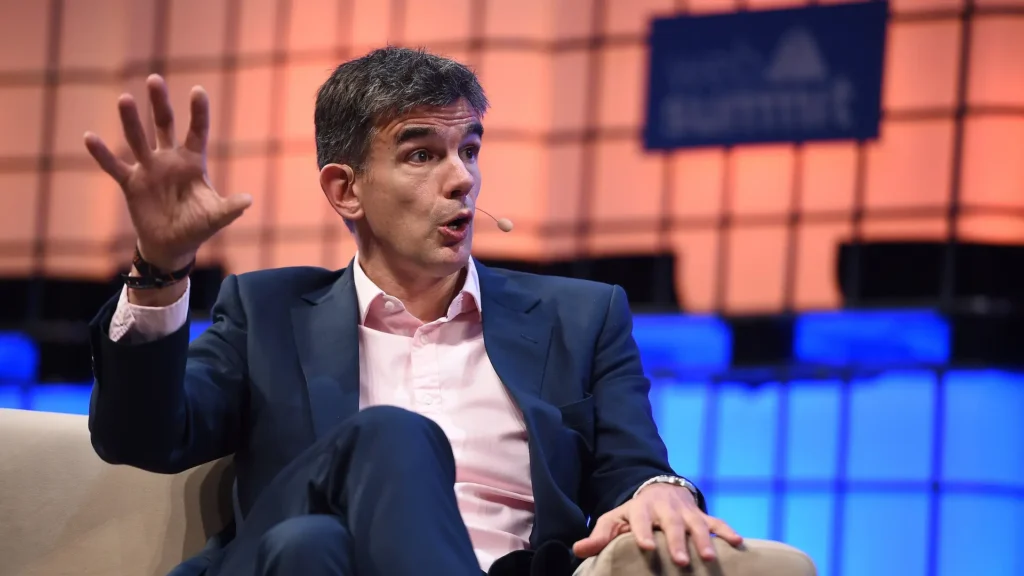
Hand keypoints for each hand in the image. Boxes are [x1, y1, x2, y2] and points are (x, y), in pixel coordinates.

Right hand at [84, 74, 251, 270]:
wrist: (172, 245)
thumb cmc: (197, 226)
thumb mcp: (215, 217)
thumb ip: (230, 208)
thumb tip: (248, 200)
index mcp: (193, 162)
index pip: (197, 131)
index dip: (198, 112)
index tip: (197, 90)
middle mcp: (170, 159)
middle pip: (164, 125)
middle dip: (160, 103)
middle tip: (155, 79)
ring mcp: (148, 169)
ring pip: (138, 139)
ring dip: (131, 120)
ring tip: (125, 99)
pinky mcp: (131, 183)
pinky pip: (113, 166)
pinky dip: (102, 153)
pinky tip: (89, 137)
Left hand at [572, 483, 742, 565]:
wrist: (660, 489)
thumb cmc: (634, 513)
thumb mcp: (615, 519)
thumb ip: (600, 536)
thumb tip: (578, 550)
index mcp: (641, 509)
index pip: (641, 520)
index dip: (643, 532)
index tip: (646, 547)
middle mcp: (665, 508)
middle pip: (672, 524)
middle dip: (677, 542)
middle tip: (680, 561)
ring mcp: (686, 511)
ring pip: (697, 524)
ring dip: (704, 540)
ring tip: (708, 558)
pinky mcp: (702, 515)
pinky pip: (716, 522)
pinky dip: (727, 531)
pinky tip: (738, 542)